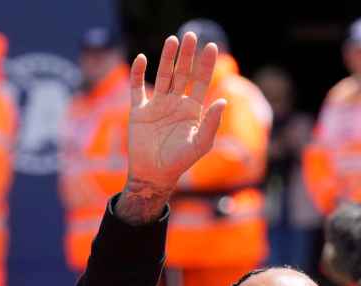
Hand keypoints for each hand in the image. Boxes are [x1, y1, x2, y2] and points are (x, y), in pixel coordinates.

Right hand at [118, 33, 225, 222]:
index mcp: (193, 110)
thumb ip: (212, 122)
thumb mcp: (201, 143)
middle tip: (191, 35)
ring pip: (163, 75)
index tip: (211, 46)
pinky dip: (138, 73)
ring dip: (167, 58)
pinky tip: (143, 59)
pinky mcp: (139, 110)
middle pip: (182, 73)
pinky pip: (137, 88)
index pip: (201, 81)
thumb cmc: (181, 161)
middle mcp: (176, 104)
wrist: (154, 173)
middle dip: (187, 55)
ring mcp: (157, 105)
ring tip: (172, 40)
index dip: (206, 65)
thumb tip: (223, 100)